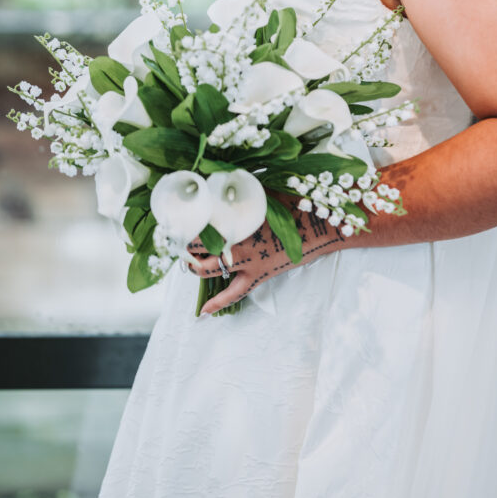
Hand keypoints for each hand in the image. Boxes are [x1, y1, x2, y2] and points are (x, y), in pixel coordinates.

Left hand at [186, 191, 350, 314]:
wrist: (320, 225)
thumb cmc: (294, 203)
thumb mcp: (263, 191)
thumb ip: (240, 192)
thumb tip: (219, 184)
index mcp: (235, 217)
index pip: (197, 222)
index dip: (183, 223)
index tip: (176, 221)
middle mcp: (234, 239)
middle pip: (197, 246)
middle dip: (185, 245)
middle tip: (181, 241)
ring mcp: (245, 260)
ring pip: (207, 269)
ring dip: (194, 266)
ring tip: (190, 263)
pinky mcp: (258, 275)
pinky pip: (234, 294)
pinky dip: (217, 303)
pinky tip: (203, 313)